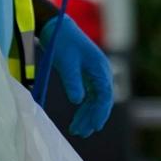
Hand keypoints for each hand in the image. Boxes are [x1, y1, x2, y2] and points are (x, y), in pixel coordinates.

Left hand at [39, 17, 113, 137]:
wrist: (56, 28)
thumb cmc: (61, 43)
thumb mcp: (66, 63)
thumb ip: (73, 82)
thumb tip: (78, 102)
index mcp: (100, 67)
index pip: (105, 95)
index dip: (100, 112)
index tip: (94, 126)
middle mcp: (101, 72)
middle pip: (102, 100)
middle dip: (93, 117)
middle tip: (81, 133)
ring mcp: (95, 73)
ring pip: (96, 99)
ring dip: (88, 114)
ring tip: (77, 130)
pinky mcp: (87, 75)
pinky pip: (90, 95)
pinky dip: (84, 107)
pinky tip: (78, 117)